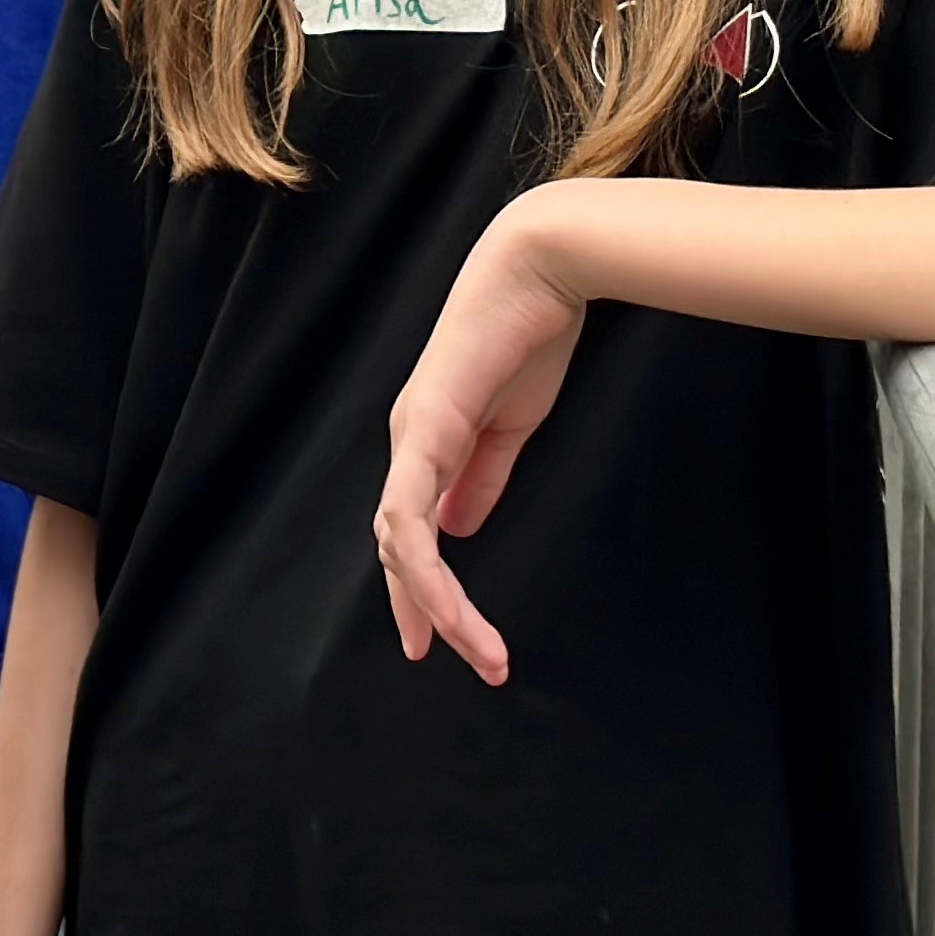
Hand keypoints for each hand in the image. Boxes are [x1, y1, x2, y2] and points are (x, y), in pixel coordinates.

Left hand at [376, 193, 588, 685]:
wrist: (537, 273)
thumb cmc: (525, 339)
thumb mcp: (507, 426)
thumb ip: (480, 476)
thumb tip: (458, 529)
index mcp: (428, 444)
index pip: (409, 531)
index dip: (422, 588)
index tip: (444, 639)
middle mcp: (408, 444)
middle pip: (397, 545)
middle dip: (425, 610)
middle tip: (460, 661)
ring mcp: (411, 434)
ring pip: (400, 540)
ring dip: (435, 602)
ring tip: (478, 651)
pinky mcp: (426, 425)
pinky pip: (410, 510)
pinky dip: (425, 564)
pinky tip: (444, 600)